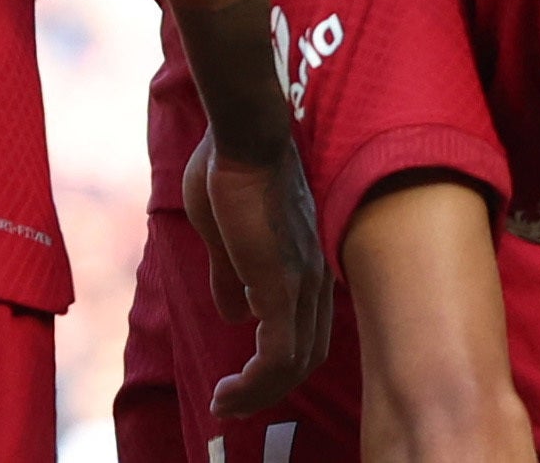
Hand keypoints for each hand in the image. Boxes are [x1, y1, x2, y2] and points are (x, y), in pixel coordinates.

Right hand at [183, 131, 333, 416]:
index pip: (306, 329)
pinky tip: (228, 392)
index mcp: (305, 262)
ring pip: (294, 364)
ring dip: (258, 394)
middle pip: (306, 354)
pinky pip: (278, 355)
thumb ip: (232, 274)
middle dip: (269, 389)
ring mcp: (302, 281)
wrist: (242, 133)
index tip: (242, 377)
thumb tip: (235, 314)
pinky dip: (255, 383)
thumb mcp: (226, 232)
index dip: (277, 361)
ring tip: (224, 406)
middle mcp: (315, 276)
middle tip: (231, 404)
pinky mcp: (281, 285)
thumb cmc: (231, 168)